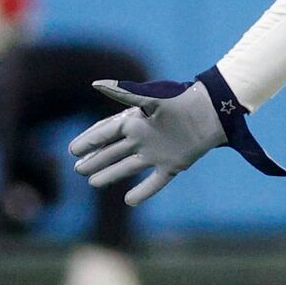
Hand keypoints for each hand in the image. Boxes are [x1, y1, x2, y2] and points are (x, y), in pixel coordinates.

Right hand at [70, 67, 285, 205]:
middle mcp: (143, 138)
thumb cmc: (180, 100)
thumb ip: (124, 93)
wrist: (212, 112)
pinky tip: (129, 201)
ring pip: (127, 167)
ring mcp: (156, 153)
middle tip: (78, 169)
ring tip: (92, 182)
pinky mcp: (172, 166)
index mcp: (135, 120)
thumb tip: (96, 83)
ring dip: (110, 174)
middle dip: (96, 160)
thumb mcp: (151, 97)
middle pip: (113, 152)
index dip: (90, 140)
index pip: (106, 132)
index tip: (73, 149)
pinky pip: (154, 182)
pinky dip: (142, 191)